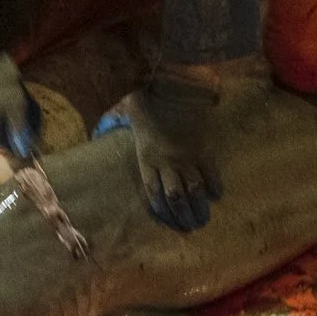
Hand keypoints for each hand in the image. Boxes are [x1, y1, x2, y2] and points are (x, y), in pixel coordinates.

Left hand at [99, 72, 222, 231]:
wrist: (177, 87)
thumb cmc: (148, 97)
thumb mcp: (126, 110)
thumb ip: (115, 120)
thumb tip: (98, 126)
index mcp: (147, 157)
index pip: (153, 191)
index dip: (161, 210)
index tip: (168, 222)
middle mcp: (168, 164)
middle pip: (175, 197)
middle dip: (182, 215)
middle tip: (190, 228)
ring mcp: (188, 158)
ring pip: (194, 190)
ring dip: (199, 207)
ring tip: (203, 220)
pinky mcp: (205, 150)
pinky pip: (211, 174)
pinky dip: (215, 186)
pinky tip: (217, 196)